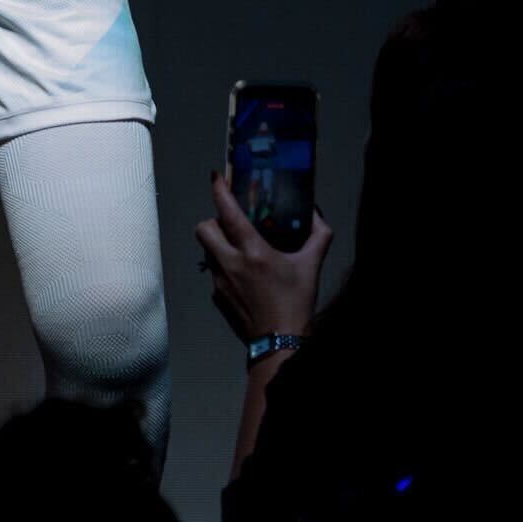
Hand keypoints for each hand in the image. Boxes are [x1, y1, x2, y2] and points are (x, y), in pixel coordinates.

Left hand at [194, 173, 331, 343]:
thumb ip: (318, 237)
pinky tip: (242, 277)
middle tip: (228, 222)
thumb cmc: (295, 305)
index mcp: (253, 252)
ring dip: (218, 244)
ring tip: (238, 250)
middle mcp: (231, 264)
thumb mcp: (311, 267)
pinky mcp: (216, 297)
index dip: (219, 190)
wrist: (280, 344)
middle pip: (204, 228)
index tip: (217, 177)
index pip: (227, 212)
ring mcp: (220, 281)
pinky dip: (223, 268)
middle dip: (213, 220)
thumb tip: (317, 216)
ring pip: (207, 250)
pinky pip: (213, 273)